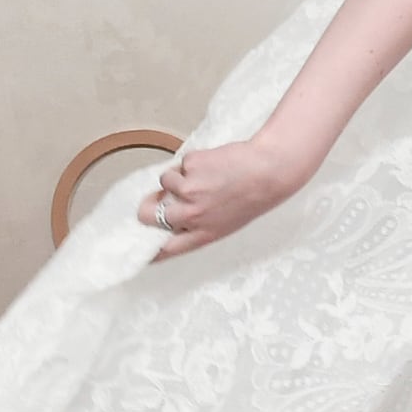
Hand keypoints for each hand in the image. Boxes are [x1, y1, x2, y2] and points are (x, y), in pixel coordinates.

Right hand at [140, 136, 310, 258]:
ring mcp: (189, 190)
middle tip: (154, 199)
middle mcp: (192, 215)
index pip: (167, 249)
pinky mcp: (191, 167)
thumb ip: (199, 224)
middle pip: (149, 215)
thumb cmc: (253, 196)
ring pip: (164, 182)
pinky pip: (181, 163)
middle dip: (148, 206)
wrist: (269, 170)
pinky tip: (213, 164)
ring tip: (205, 175)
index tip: (142, 249)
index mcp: (203, 234)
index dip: (150, 249)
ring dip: (177, 176)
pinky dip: (192, 161)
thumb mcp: (227, 222)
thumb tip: (172, 217)